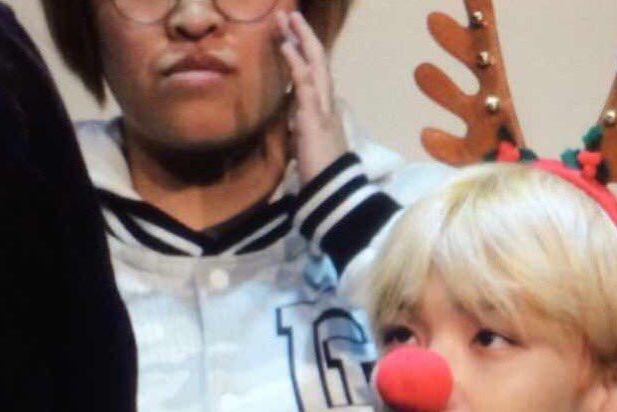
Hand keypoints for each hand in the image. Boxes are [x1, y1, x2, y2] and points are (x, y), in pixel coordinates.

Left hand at [276, 10, 348, 184]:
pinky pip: (305, 83)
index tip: (292, 36)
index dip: (305, 53)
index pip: (316, 74)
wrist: (330, 190)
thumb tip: (293, 119)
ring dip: (300, 40)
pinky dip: (296, 62)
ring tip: (286, 19)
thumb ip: (302, 127)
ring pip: (314, 65)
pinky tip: (286, 45)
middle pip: (319, 61)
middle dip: (305, 37)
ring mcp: (323, 108)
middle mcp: (328, 103)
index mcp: (326, 110)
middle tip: (290, 15)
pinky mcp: (314, 116)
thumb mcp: (307, 144)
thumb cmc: (319, 172)